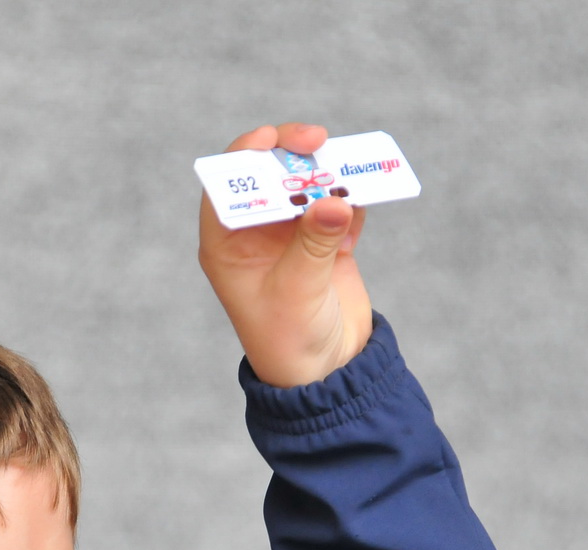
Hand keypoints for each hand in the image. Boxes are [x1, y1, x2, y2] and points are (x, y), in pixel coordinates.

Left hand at [198, 122, 371, 387]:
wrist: (328, 372)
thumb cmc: (290, 338)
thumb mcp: (298, 289)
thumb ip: (314, 242)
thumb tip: (334, 200)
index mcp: (228, 244)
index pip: (227, 186)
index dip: (246, 155)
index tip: (273, 139)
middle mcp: (257, 234)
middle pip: (270, 175)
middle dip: (293, 156)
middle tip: (318, 142)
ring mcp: (292, 236)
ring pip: (308, 185)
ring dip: (328, 173)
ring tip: (349, 170)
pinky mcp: (326, 242)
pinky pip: (339, 204)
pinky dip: (352, 199)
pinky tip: (360, 208)